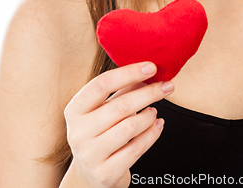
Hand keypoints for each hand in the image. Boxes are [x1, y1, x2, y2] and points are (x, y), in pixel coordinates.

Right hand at [64, 61, 173, 187]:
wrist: (90, 175)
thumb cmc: (99, 133)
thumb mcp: (104, 109)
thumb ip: (123, 90)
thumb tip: (147, 71)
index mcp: (75, 110)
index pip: (102, 84)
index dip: (128, 73)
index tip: (151, 67)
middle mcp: (78, 132)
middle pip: (120, 106)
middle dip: (149, 93)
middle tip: (167, 86)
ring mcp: (90, 154)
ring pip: (129, 127)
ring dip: (149, 116)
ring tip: (155, 110)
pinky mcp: (106, 173)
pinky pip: (136, 149)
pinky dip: (152, 134)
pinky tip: (157, 125)